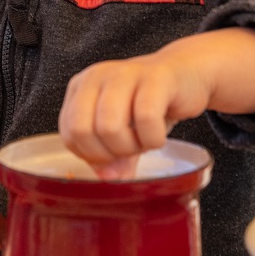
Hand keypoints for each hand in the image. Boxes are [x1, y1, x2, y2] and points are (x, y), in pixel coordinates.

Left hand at [58, 29, 254, 178]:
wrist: (185, 76)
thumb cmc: (149, 103)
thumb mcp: (123, 132)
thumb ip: (110, 158)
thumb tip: (108, 181)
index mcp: (81, 88)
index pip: (69, 133)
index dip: (91, 155)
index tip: (112, 156)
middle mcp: (98, 77)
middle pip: (83, 130)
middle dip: (108, 153)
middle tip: (130, 151)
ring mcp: (125, 73)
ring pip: (110, 126)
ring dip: (130, 147)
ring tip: (144, 142)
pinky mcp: (155, 77)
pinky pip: (146, 119)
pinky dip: (153, 139)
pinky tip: (158, 136)